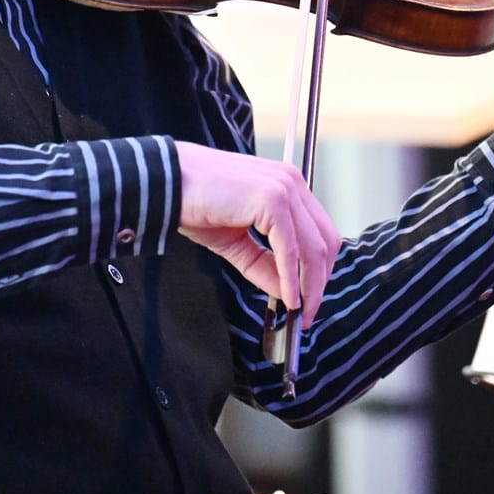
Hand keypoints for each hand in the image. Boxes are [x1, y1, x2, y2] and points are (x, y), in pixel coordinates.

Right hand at [174, 141, 341, 327]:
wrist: (167, 183)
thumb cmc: (197, 204)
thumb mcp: (237, 242)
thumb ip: (264, 264)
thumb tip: (287, 293)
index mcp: (287, 185)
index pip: (320, 232)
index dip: (319, 269)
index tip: (310, 297)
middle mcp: (291, 182)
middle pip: (326, 240)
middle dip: (319, 281)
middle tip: (307, 312)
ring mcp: (284, 188)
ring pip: (314, 246)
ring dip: (309, 285)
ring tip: (298, 310)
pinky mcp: (271, 198)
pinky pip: (290, 248)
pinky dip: (291, 277)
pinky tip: (286, 298)